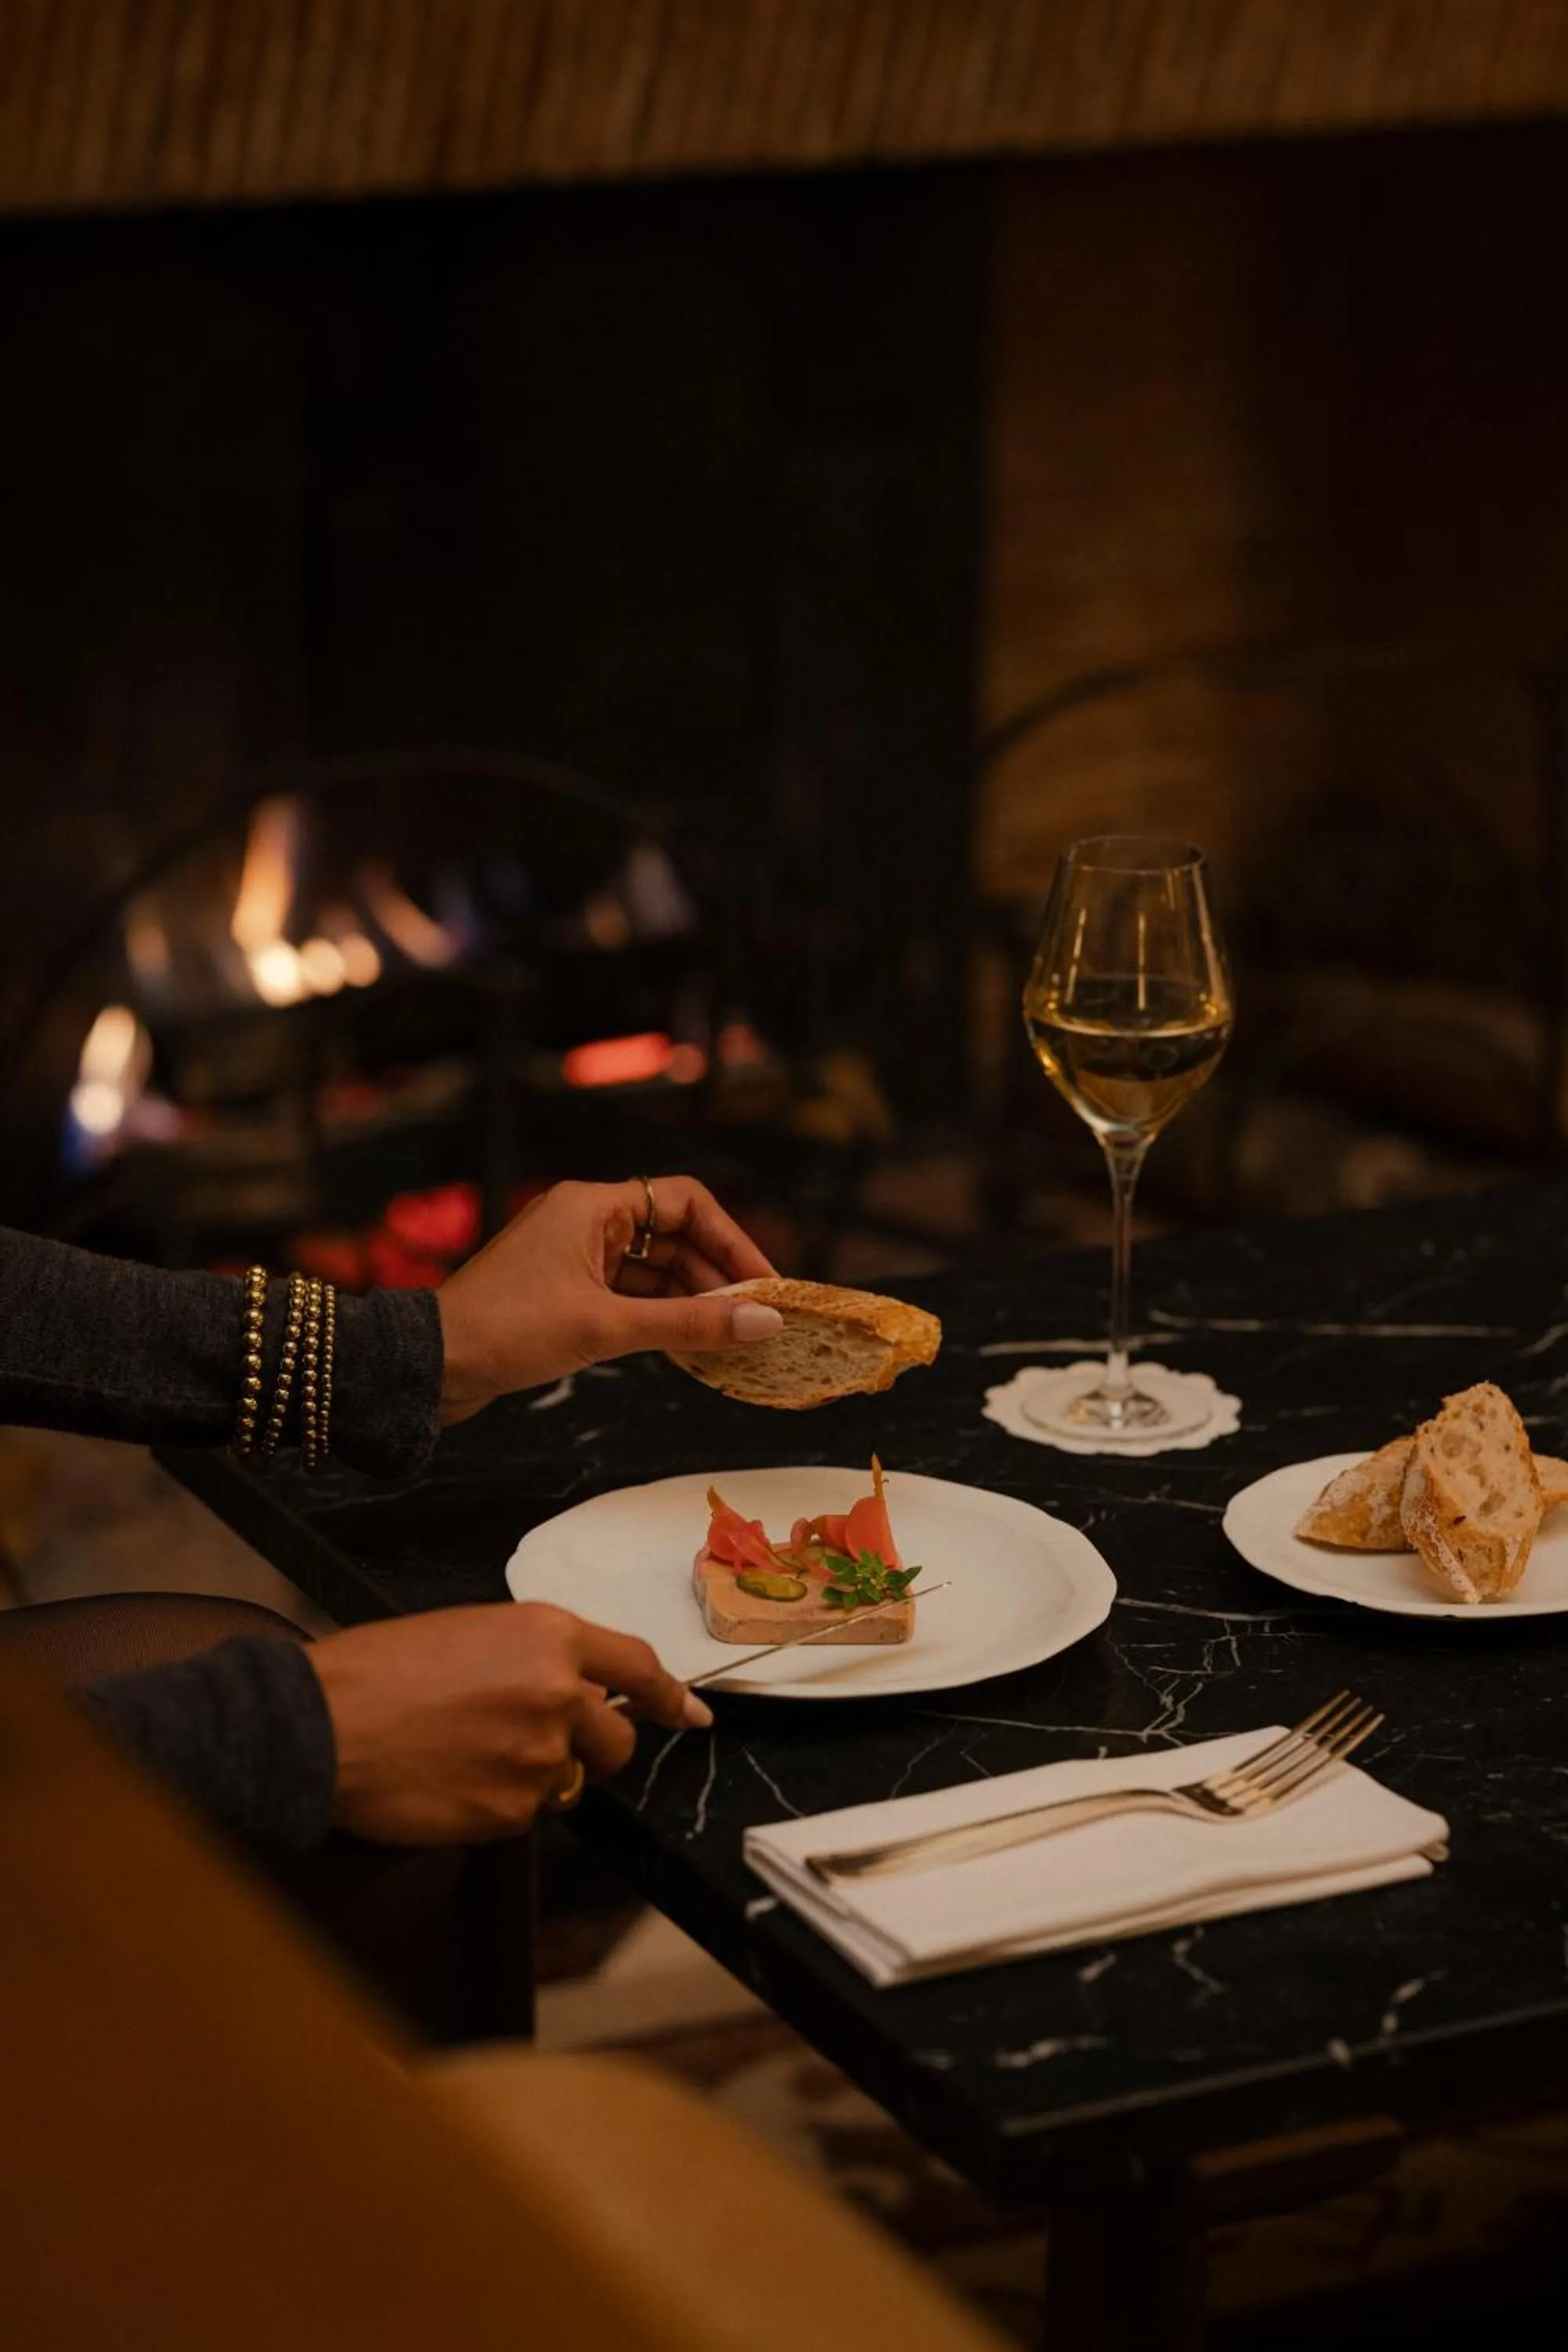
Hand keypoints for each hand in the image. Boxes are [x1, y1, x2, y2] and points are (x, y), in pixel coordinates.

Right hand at [308, 1602, 712, 1843]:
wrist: (321, 1724)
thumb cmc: (379, 1670)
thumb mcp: (469, 1634)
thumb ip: (535, 1660)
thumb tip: (575, 1696)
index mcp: (548, 1637)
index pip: (638, 1667)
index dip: (673, 1696)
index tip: (695, 1716)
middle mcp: (557, 1695)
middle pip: (616, 1741)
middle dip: (591, 1751)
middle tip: (532, 1744)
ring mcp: (537, 1759)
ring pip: (567, 1783)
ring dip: (533, 1779)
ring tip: (464, 1755)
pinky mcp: (511, 1813)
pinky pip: (524, 1816)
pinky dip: (495, 1806)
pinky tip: (448, 1782)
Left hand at [436, 1174, 779, 1423]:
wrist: (431, 1364)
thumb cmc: (508, 1331)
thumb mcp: (606, 1327)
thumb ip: (689, 1324)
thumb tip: (762, 1322)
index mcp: (592, 1205)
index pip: (685, 1202)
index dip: (732, 1239)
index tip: (765, 1283)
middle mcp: (585, 1220)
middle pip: (674, 1235)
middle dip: (717, 1276)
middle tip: (757, 1318)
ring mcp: (573, 1255)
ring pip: (653, 1269)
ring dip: (691, 1300)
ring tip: (732, 1337)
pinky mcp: (564, 1291)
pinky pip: (629, 1294)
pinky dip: (659, 1316)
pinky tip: (689, 1346)